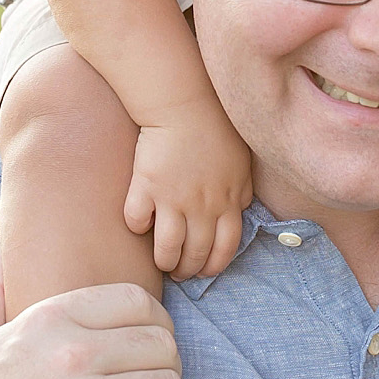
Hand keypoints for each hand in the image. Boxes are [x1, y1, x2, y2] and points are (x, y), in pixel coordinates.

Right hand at [124, 96, 253, 279]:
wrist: (186, 104)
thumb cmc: (217, 129)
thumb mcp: (242, 164)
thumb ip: (242, 192)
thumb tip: (240, 211)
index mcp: (229, 202)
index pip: (225, 248)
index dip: (215, 265)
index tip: (206, 271)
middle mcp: (203, 207)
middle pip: (196, 253)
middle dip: (188, 270)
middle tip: (180, 273)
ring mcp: (173, 199)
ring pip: (167, 248)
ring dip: (164, 261)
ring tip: (161, 262)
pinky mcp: (146, 187)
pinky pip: (136, 221)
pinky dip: (136, 227)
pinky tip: (139, 224)